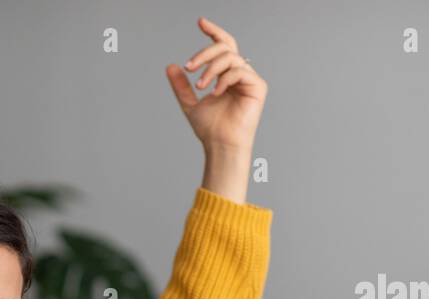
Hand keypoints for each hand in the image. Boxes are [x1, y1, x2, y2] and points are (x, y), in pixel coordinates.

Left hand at [165, 16, 265, 154]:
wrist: (220, 145)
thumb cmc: (209, 128)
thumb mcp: (189, 102)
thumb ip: (182, 85)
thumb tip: (170, 66)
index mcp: (226, 75)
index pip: (223, 46)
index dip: (213, 31)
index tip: (200, 22)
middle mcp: (240, 73)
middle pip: (225, 47)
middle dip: (205, 53)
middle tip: (189, 66)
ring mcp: (250, 79)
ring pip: (230, 58)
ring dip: (211, 68)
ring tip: (200, 85)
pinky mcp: (258, 86)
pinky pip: (239, 71)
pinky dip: (223, 79)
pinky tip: (214, 93)